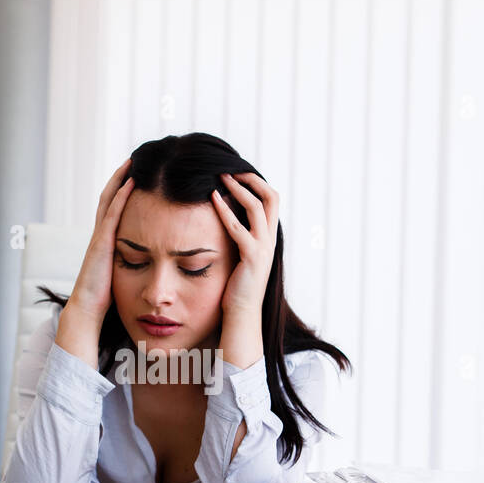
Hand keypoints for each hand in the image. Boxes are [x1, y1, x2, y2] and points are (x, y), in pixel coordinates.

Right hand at [67, 158, 134, 320]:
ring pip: (108, 200)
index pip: (113, 208)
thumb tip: (147, 260)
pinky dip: (121, 196)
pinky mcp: (102, 243)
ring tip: (133, 160)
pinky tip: (131, 183)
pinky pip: (112, 214)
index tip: (136, 175)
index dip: (122, 190)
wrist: (87, 308)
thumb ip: (129, 262)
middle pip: (108, 197)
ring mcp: (99, 236)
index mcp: (105, 240)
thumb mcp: (120, 273)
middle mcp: (100, 234)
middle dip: (120, 177)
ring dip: (120, 179)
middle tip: (134, 158)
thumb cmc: (105, 297)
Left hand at [211, 172, 278, 317]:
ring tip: (220, 177)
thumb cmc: (236, 286)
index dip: (256, 183)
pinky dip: (225, 210)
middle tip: (229, 169)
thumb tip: (225, 217)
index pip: (271, 200)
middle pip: (271, 197)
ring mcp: (263, 248)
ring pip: (257, 207)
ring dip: (238, 188)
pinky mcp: (252, 257)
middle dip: (251, 179)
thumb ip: (239, 236)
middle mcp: (270, 239)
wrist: (242, 313)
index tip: (236, 174)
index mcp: (269, 237)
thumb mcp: (241, 255)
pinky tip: (212, 199)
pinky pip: (238, 228)